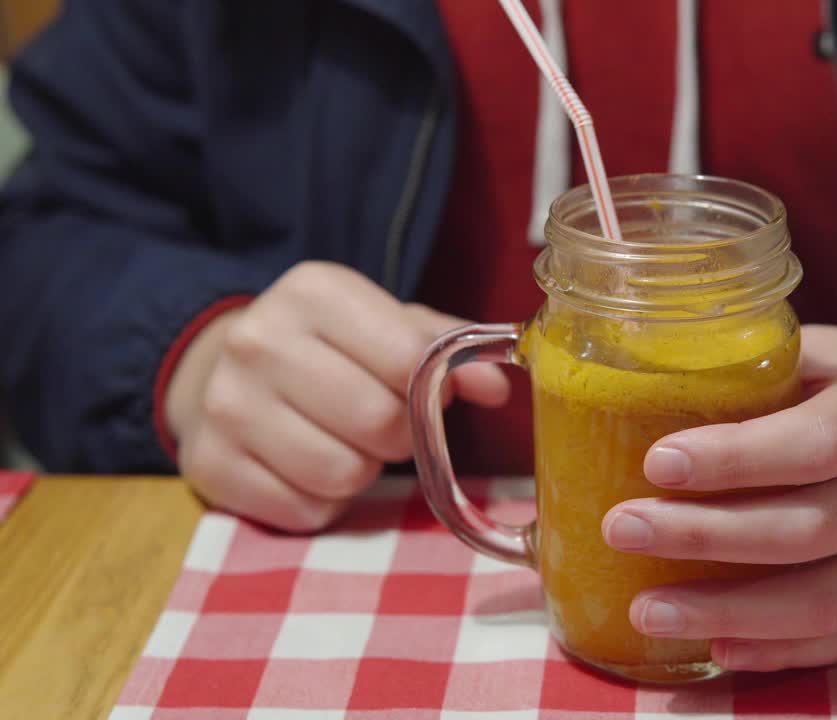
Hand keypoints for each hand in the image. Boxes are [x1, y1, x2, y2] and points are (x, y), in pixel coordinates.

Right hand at [166, 261, 508, 531]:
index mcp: (313, 292)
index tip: (422, 390)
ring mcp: (224, 404)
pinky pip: (305, 511)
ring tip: (342, 442)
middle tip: (381, 424)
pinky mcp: (209, 465)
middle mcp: (258, 340)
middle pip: (379, 422)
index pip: (409, 361)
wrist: (222, 370)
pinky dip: (321, 502)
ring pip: (342, 473)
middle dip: (397, 436)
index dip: (430, 390)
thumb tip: (496, 386)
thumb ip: (450, 349)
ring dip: (360, 471)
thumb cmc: (331, 349)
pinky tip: (304, 468)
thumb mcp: (390, 326)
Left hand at [601, 325, 836, 670]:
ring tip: (648, 609)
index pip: (815, 443)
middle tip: (623, 530)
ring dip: (730, 614)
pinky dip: (783, 651)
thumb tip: (670, 374)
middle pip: (806, 530)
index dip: (736, 457)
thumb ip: (780, 364)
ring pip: (825, 602)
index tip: (659, 462)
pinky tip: (719, 647)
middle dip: (705, 537)